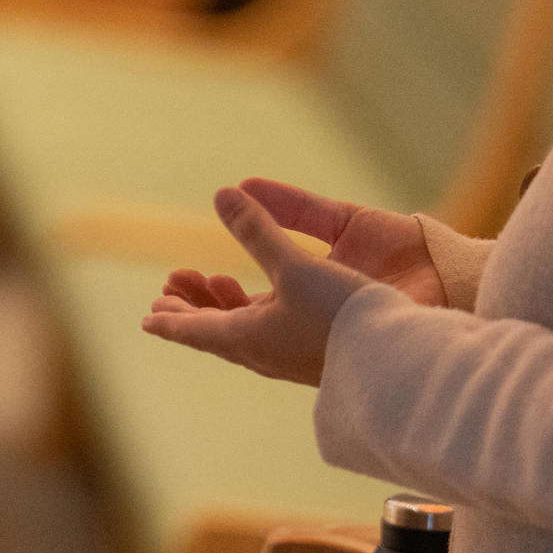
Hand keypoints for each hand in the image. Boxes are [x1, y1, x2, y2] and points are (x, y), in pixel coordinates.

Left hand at [139, 182, 428, 385]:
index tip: (147, 317)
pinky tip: (264, 297)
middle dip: (192, 306)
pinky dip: (255, 308)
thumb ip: (257, 232)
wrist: (404, 358)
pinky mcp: (317, 348)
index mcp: (249, 339)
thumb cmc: (345, 316)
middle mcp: (265, 351)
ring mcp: (291, 353)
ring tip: (214, 282)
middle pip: (215, 330)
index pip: (195, 330)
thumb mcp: (295, 267)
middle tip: (172, 284)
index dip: (171, 320)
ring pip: (244, 330)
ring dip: (224, 306)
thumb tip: (221, 194)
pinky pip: (270, 329)